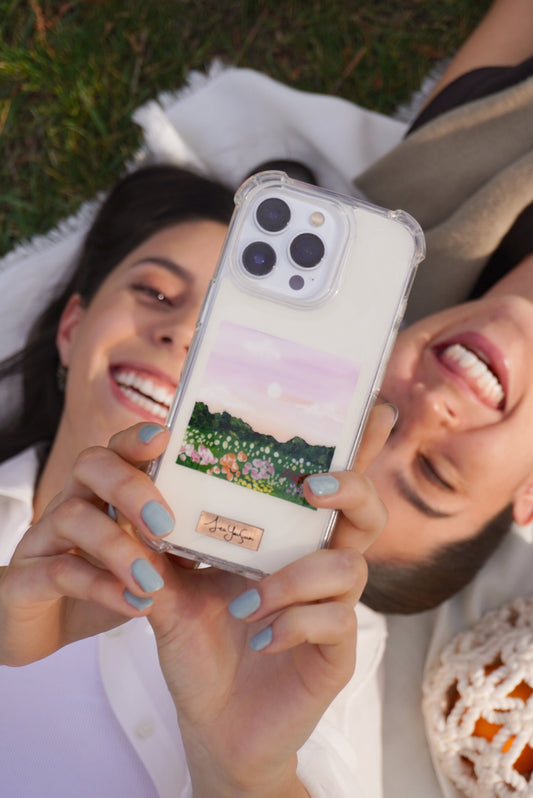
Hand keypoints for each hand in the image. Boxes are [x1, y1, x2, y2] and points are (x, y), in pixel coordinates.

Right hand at [0, 423, 171, 665]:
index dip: (137, 439)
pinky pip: (58, 571)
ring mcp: (43, 538)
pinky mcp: (23, 579)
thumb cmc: (104, 583)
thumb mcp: (150, 564)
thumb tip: (236, 535)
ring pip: (71, 515)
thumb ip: (181, 546)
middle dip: (130, 486)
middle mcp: (71, 503)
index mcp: (103, 492)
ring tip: (153, 581)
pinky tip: (134, 604)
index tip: (165, 437)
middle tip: (165, 523)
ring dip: (117, 546)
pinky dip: (100, 586)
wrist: (46, 630)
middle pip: (91, 464)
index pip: (118, 448)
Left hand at [148, 403, 394, 796]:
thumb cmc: (203, 646)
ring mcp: (336, 610)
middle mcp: (321, 566)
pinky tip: (259, 637)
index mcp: (289, 542)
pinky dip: (293, 623)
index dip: (357, 446)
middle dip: (352, 489)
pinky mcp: (337, 653)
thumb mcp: (173, 590)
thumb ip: (160, 545)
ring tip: (245, 602)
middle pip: (368, 514)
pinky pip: (335, 621)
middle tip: (313, 486)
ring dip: (294, 578)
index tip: (367, 411)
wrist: (213, 722)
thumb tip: (137, 487)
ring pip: (349, 569)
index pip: (329, 486)